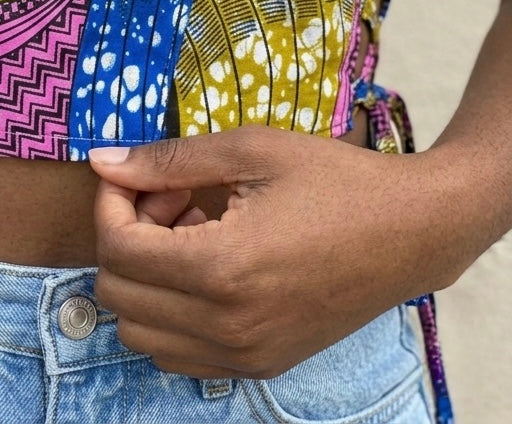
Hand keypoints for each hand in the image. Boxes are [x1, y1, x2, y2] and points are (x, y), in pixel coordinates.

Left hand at [89, 127, 454, 378]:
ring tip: (188, 231)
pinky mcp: (260, 365)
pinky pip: (178, 355)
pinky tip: (205, 266)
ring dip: (144, 279)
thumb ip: (168, 159)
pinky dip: (169, 313)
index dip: (111, 206)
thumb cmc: (334, 180)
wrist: (412, 231)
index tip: (137, 177)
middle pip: (118, 296)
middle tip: (170, 199)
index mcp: (223, 268)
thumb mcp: (249, 149)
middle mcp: (228, 326)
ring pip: (139, 333)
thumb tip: (102, 161)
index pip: (117, 252)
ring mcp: (245, 355)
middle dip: (125, 238)